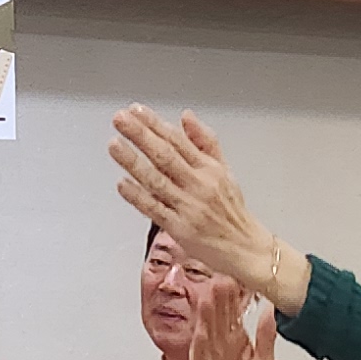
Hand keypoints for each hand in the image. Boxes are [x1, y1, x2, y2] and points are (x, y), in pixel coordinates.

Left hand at [110, 106, 306, 312]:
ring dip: (134, 162)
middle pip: (166, 156)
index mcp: (209, 169)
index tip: (136, 111)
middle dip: (141, 135)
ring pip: (157, 180)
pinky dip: (138, 197)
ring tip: (115, 145)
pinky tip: (123, 184)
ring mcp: (188, 207)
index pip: (178, 140)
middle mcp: (199, 185)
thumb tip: (186, 117)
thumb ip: (205, 142)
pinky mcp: (180, 229)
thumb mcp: (224, 170)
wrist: (245, 248)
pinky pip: (155, 209)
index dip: (155, 124)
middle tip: (121, 119)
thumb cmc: (231, 211)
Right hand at [182, 273, 275, 359]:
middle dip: (218, 300)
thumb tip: (271, 309)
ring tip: (206, 296)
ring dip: (206, 316)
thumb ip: (266, 338)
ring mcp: (208, 358)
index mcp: (237, 341)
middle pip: (218, 319)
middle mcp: (220, 346)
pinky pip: (200, 358)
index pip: (233, 315)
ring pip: (207, 333)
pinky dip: (200, 345)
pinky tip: (201, 331)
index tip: (235, 278)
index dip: (234, 298)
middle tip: (219, 278)